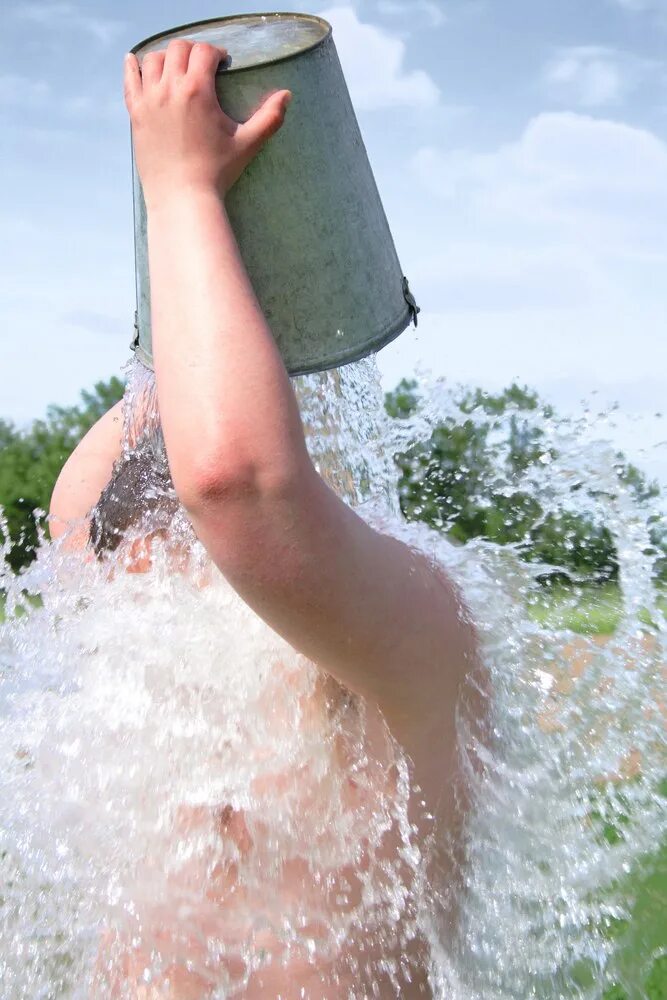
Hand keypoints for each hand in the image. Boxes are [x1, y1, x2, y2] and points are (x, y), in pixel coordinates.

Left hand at [123, 39, 291, 207]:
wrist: (183, 198)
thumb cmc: (217, 172)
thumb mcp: (247, 144)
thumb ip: (269, 118)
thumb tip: (287, 95)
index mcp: (197, 91)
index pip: (204, 52)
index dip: (216, 52)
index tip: (222, 62)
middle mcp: (170, 89)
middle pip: (178, 49)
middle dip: (193, 51)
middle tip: (202, 64)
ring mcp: (149, 100)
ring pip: (152, 59)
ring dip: (166, 57)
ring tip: (175, 67)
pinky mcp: (136, 114)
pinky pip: (129, 80)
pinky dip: (132, 66)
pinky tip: (134, 60)